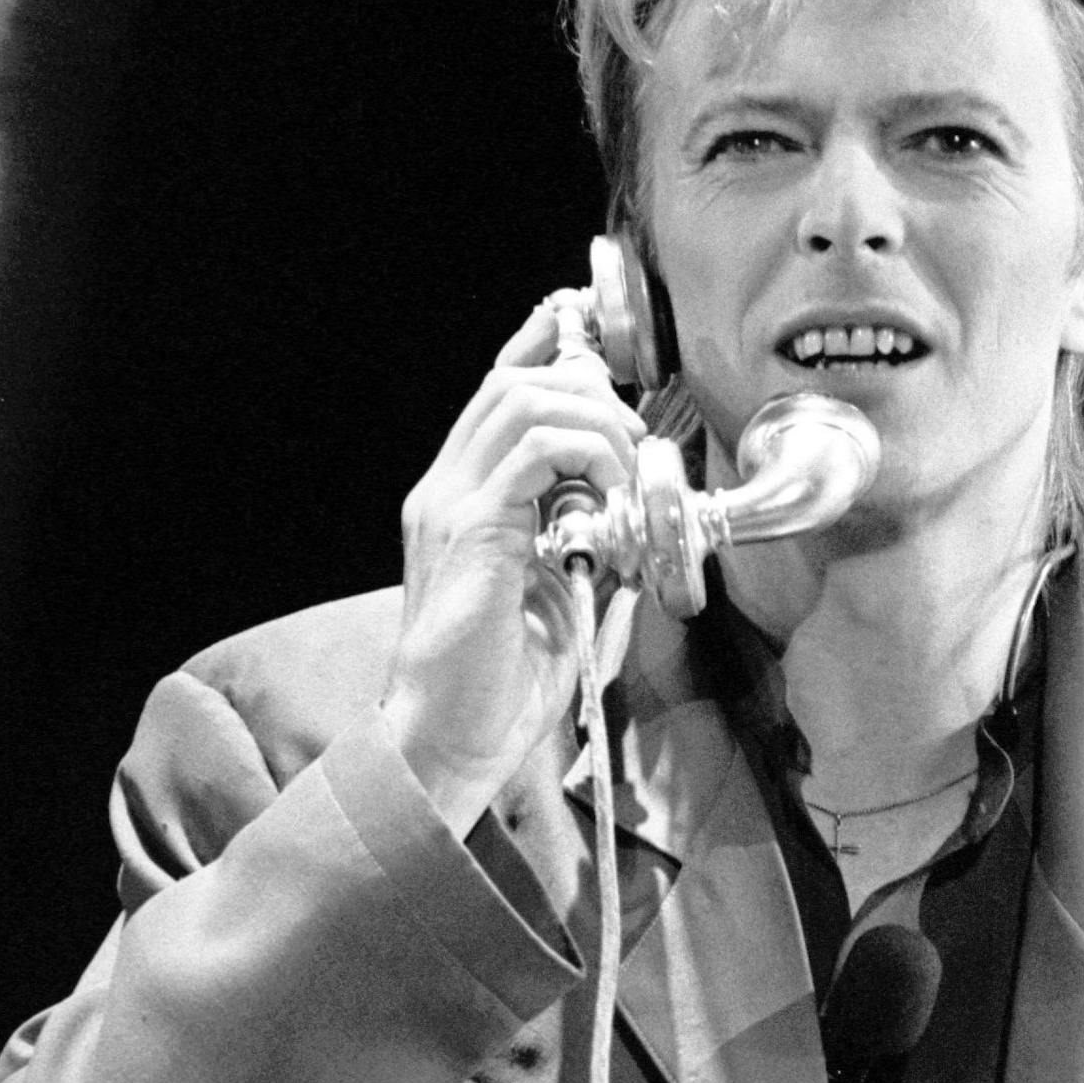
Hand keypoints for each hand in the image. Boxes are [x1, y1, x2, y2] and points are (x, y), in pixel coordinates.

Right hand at [379, 302, 646, 834]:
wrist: (449, 740)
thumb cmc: (498, 688)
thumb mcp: (560, 605)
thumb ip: (589, 556)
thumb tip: (639, 530)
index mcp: (458, 501)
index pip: (495, 394)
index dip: (545, 350)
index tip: (596, 342)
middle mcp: (444, 490)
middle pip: (513, 382)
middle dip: (590, 392)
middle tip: (636, 445)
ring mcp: (449, 504)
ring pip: (523, 400)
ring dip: (594, 424)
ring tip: (628, 474)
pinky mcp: (470, 528)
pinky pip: (535, 450)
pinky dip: (586, 458)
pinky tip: (610, 501)